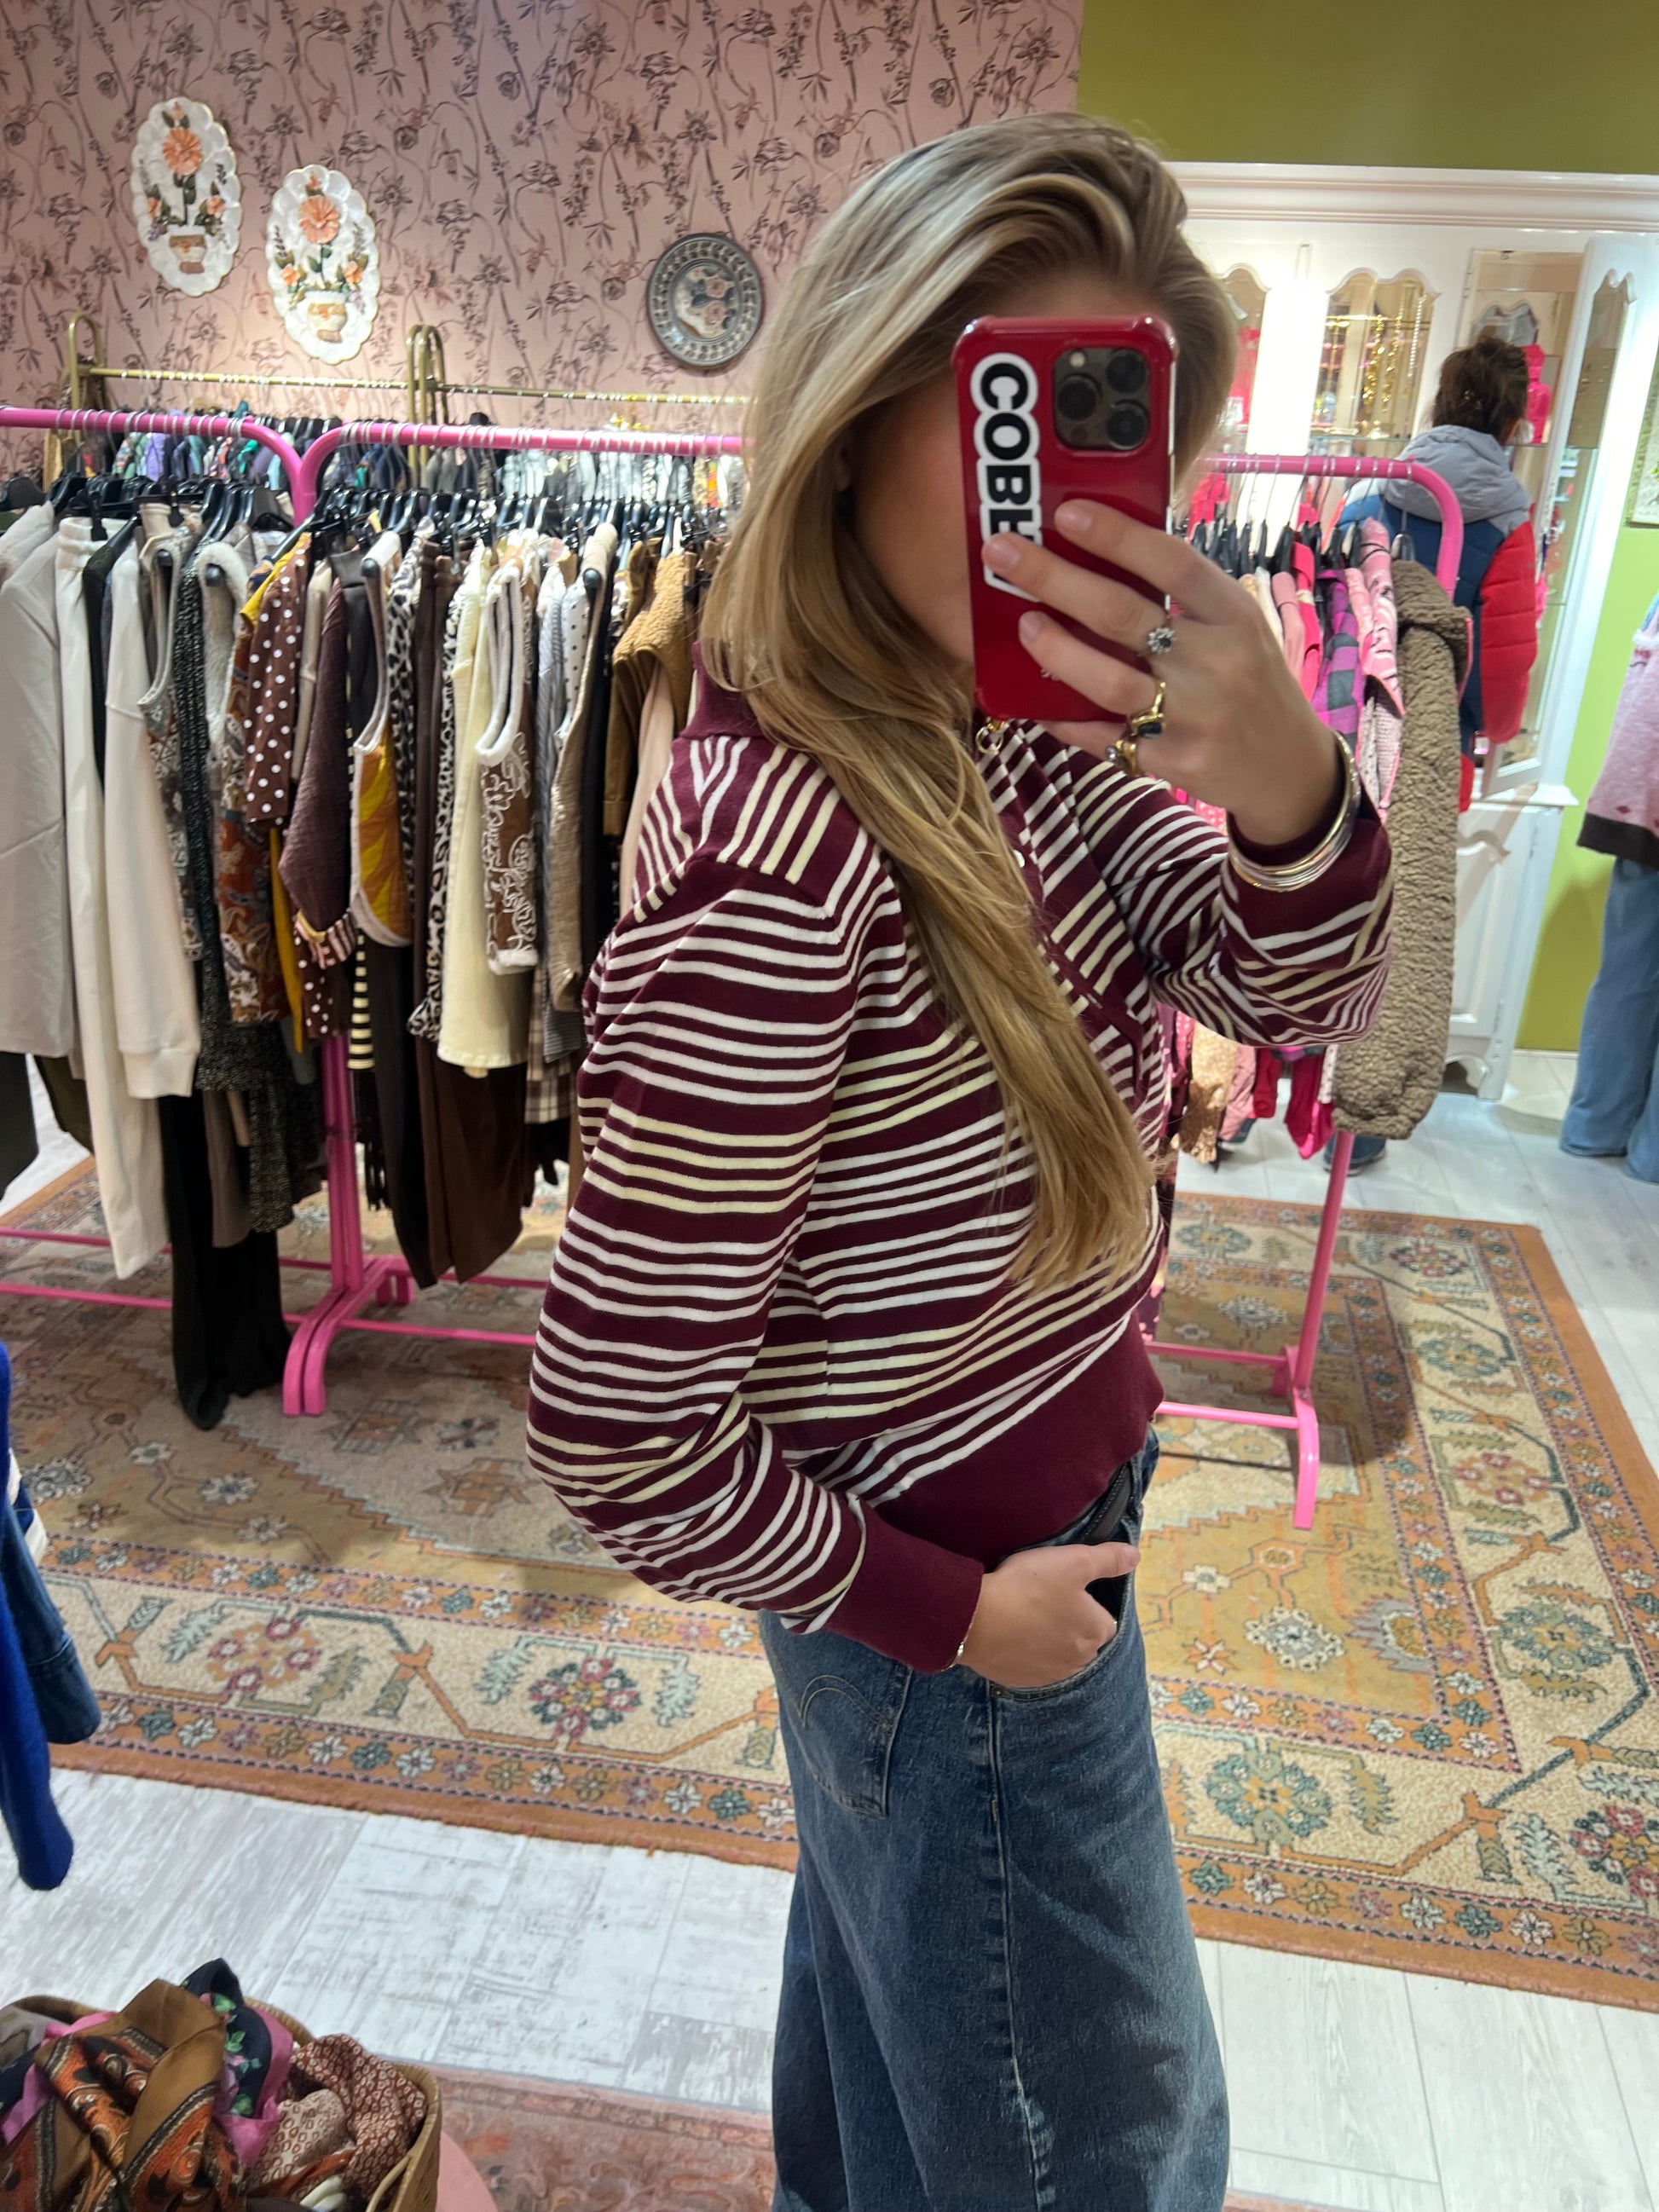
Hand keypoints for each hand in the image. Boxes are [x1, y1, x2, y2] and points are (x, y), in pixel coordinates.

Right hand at [958, 1538, 1140, 1689]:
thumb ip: (1108, 1559)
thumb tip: (1135, 1556)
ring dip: (1048, 1639)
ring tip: (1025, 1615)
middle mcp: (1081, 1660)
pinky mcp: (1023, 1681)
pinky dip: (1026, 1652)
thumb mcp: (1074, 1561)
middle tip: (1042, 1597)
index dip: (1086, 1601)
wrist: (977, 1620)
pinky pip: (1032, 1664)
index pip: (1104, 1617)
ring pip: (1058, 1653)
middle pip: (1082, 1636)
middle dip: (1069, 1622)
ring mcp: (1051, 1675)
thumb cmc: (1030, 1587)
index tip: (1064, 1587)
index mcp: (1097, 1631)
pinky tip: (1011, 1633)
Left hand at [981, 501, 1344, 848]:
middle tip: (1002, 554)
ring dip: (1055, 649)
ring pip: (1106, 681)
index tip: (1066, 512)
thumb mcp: (1241, 627)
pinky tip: (1032, 700)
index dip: (1116, 535)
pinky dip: (1063, 719)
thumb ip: (1188, 598)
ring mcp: (1192, 718)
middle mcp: (1216, 664)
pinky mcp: (1170, 763)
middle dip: (1054, 578)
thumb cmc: (1253, 681)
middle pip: (1122, 615)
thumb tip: (1108, 550)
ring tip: (1024, 623)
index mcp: (1235, 617)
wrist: (1288, 767)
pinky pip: (1103, 738)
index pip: (1173, 563)